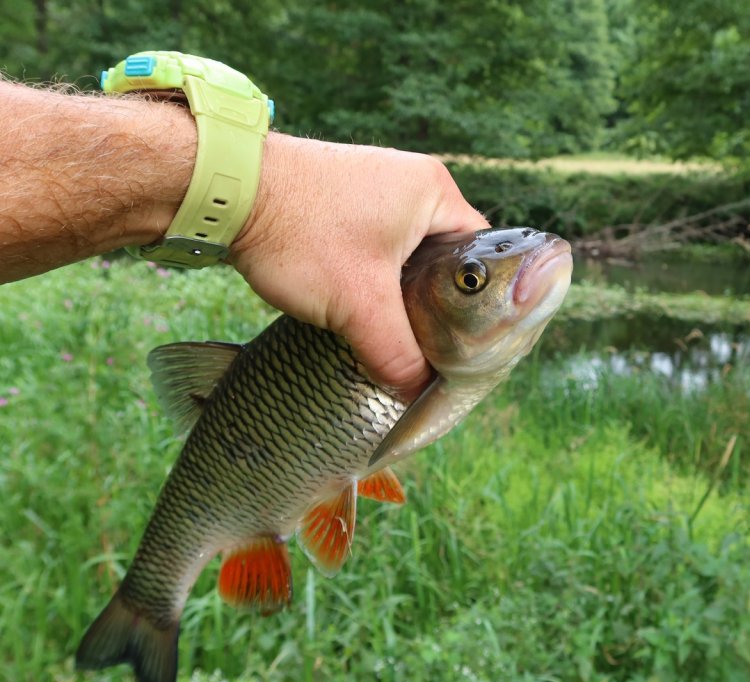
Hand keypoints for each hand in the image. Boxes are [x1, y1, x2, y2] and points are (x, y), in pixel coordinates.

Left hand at [230, 134, 487, 401]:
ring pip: (409, 254)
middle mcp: (413, 180)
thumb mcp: (359, 306)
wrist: (227, 192)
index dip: (474, 304)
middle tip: (426, 342)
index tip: (462, 340)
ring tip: (390, 327)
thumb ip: (397, 354)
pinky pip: (380, 243)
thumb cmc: (302, 235)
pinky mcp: (346, 195)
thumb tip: (418, 392)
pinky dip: (374, 275)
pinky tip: (360, 303)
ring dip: (400, 291)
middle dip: (434, 302)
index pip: (480, 255)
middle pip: (445, 257)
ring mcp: (378, 183)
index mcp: (435, 192)